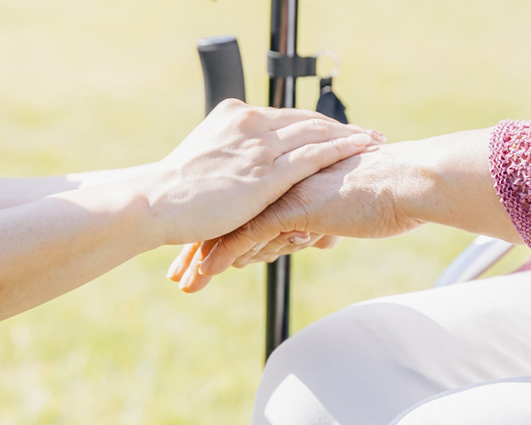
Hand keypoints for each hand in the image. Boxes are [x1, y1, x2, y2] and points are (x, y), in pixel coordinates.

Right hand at [127, 99, 380, 245]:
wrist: (154, 203)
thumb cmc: (173, 195)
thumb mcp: (203, 164)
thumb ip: (229, 161)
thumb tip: (242, 177)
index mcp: (234, 116)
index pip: (286, 117)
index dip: (316, 124)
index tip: (339, 130)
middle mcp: (250, 123)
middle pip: (307, 120)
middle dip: (341, 128)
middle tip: (369, 134)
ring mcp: (259, 146)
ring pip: (316, 133)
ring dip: (350, 136)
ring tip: (376, 142)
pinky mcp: (266, 172)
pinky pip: (314, 154)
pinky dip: (342, 149)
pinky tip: (362, 150)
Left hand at [166, 128, 516, 292]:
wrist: (408, 184)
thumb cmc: (385, 195)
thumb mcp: (342, 209)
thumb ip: (318, 219)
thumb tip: (311, 235)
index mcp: (287, 176)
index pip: (242, 204)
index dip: (217, 229)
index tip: (195, 251)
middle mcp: (278, 180)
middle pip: (227, 215)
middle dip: (199, 247)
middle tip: (177, 273)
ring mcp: (283, 192)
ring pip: (231, 226)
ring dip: (204, 258)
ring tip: (184, 282)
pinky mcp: (293, 207)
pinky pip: (249, 234)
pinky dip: (223, 255)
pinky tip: (204, 273)